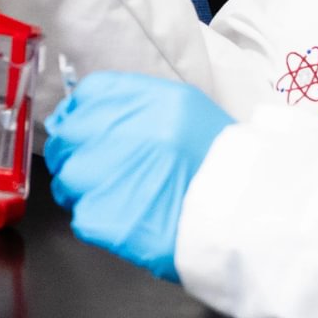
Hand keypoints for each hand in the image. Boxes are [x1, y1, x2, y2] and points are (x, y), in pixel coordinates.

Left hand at [43, 71, 234, 281]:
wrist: (249, 220)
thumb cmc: (221, 166)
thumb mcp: (186, 111)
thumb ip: (137, 105)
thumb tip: (86, 111)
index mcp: (147, 101)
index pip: (86, 96)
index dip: (80, 116)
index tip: (86, 131)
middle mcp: (122, 132)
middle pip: (67, 138)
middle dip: (76, 154)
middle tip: (100, 170)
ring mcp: (108, 177)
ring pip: (68, 180)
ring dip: (84, 190)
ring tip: (119, 199)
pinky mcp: (104, 219)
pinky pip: (81, 217)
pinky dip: (98, 221)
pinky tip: (128, 220)